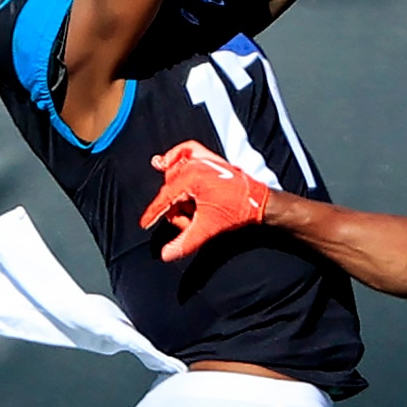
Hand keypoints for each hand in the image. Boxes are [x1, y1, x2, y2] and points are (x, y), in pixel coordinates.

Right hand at [141, 140, 270, 261]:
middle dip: (178, 209)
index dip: (153, 214)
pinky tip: (164, 162)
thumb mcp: (208, 228)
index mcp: (192, 178)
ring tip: (195, 207)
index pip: (165, 198)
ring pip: (176, 175)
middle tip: (190, 221)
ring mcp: (204, 159)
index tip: (145, 224)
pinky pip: (187, 151)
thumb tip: (166, 254)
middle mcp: (196, 164)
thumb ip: (185, 241)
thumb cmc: (238, 212)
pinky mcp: (211, 159)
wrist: (261, 203)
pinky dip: (176, 156)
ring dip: (180, 194)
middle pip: (170, 190)